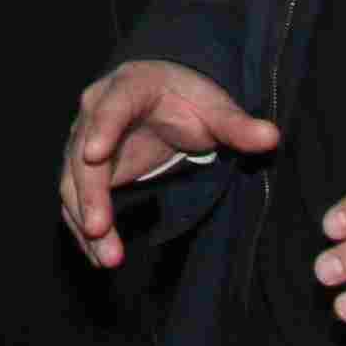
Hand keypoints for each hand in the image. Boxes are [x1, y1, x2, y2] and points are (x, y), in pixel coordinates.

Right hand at [59, 60, 279, 268]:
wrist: (164, 95)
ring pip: (74, 181)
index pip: (112, 107)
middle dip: (90, 194)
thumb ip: (238, 124)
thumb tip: (271, 136)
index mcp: (129, 87)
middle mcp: (96, 110)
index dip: (102, 129)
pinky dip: (84, 228)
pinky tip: (99, 256)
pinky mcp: (85, 168)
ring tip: (106, 258)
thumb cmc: (188, 98)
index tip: (95, 155)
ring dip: (85, 219)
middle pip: (82, 153)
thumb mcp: (215, 108)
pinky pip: (77, 199)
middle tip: (100, 230)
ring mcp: (84, 140)